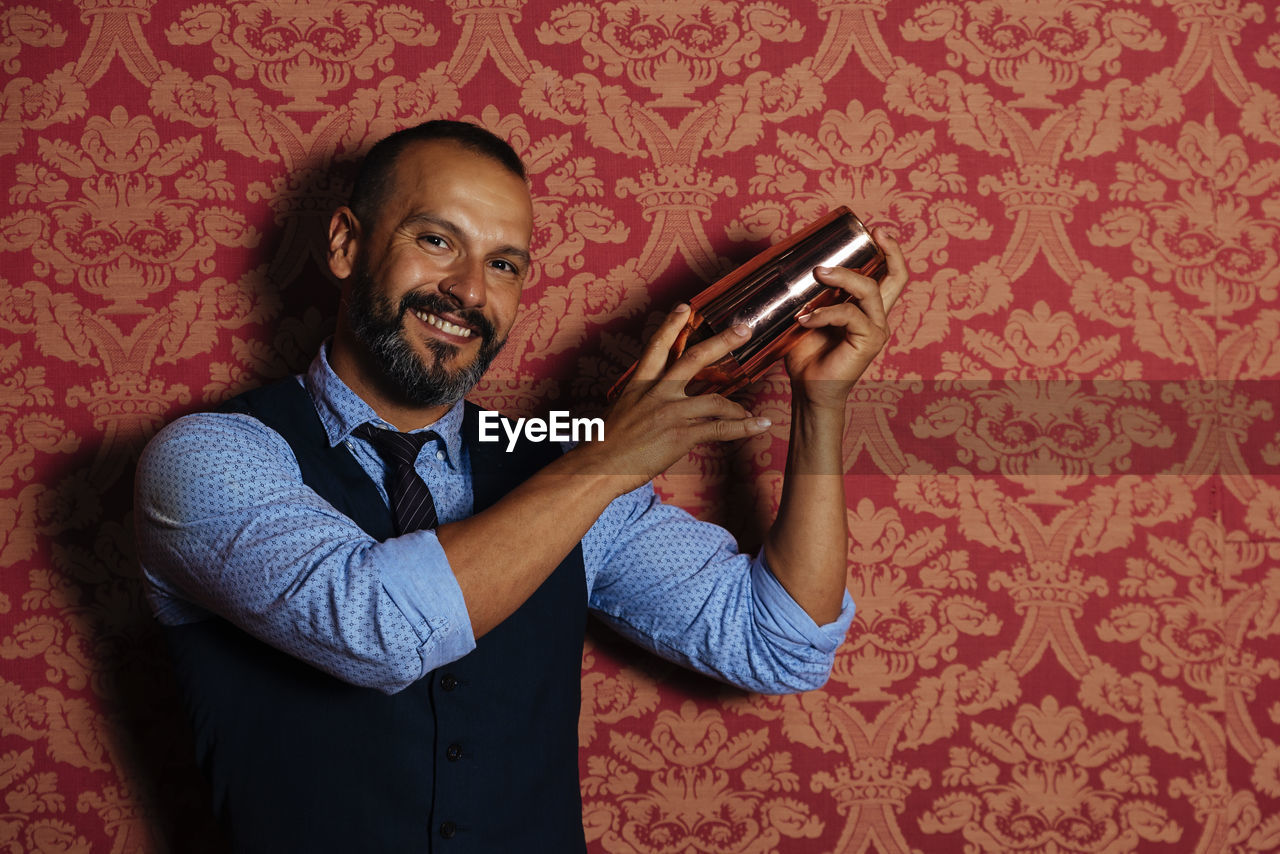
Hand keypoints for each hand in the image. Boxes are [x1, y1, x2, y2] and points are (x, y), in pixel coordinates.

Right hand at [572, 304, 772, 492]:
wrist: (597, 467)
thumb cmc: (602, 445)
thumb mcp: (617, 412)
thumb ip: (636, 403)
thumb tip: (643, 404)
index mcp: (638, 385)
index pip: (656, 347)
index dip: (671, 325)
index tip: (684, 307)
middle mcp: (657, 393)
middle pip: (694, 358)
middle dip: (721, 341)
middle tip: (743, 329)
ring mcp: (671, 412)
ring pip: (715, 398)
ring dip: (738, 405)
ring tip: (752, 409)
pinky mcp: (681, 435)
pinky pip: (719, 428)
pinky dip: (743, 427)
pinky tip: (759, 426)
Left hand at [784, 227, 909, 409]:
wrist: (808, 389)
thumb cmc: (807, 353)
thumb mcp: (808, 315)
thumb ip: (810, 295)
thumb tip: (793, 267)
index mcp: (866, 308)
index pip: (888, 275)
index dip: (890, 251)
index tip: (876, 230)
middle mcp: (877, 316)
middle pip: (897, 277)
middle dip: (890, 250)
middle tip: (873, 233)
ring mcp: (876, 329)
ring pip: (869, 290)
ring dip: (843, 277)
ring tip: (818, 274)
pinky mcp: (869, 342)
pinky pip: (850, 315)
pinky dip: (825, 313)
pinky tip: (804, 320)